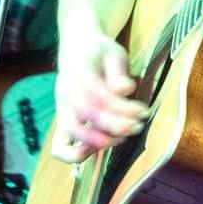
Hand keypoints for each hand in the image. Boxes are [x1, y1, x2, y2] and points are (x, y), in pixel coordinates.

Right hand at [51, 21, 148, 163]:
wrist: (77, 49)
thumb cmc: (99, 52)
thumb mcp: (114, 52)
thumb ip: (119, 71)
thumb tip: (125, 90)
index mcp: (79, 71)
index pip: (99, 96)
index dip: (122, 108)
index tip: (143, 111)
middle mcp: (66, 92)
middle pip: (87, 116)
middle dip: (116, 126)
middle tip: (138, 125)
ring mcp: (62, 109)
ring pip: (72, 133)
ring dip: (101, 141)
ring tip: (124, 136)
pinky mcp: (62, 122)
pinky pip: (59, 147)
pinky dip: (75, 155)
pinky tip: (98, 149)